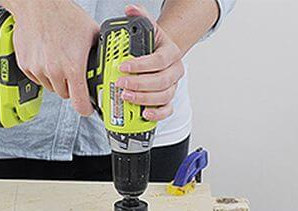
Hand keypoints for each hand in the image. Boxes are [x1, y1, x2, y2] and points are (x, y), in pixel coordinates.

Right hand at [12, 0, 97, 117]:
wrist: (38, 4)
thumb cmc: (62, 14)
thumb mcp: (90, 32)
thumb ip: (96, 53)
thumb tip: (103, 65)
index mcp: (72, 66)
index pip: (80, 103)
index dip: (86, 108)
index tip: (87, 108)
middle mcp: (54, 71)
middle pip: (65, 94)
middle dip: (70, 86)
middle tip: (71, 70)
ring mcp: (38, 69)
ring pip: (50, 86)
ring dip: (55, 78)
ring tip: (57, 57)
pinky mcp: (26, 66)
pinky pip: (37, 78)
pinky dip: (42, 71)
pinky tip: (46, 54)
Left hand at [117, 6, 184, 121]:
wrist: (163, 56)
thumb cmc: (154, 46)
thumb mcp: (149, 29)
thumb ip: (140, 18)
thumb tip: (129, 9)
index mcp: (171, 52)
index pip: (158, 60)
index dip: (140, 65)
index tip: (123, 66)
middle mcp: (175, 70)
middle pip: (161, 81)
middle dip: (139, 84)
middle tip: (121, 84)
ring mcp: (173, 86)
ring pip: (163, 96)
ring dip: (144, 98)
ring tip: (126, 96)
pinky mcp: (169, 99)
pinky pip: (167, 109)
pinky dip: (157, 114)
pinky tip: (144, 113)